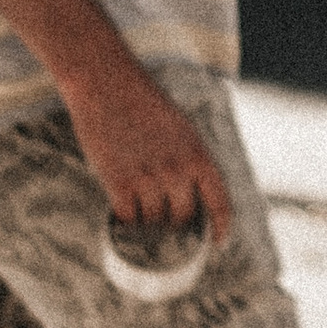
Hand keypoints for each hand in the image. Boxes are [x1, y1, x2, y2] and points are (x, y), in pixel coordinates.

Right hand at [64, 65, 232, 238]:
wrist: (106, 85)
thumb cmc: (144, 103)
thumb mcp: (182, 129)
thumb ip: (190, 160)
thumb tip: (191, 193)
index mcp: (199, 156)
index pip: (219, 202)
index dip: (220, 228)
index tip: (217, 242)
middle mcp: (178, 171)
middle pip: (184, 218)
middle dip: (176, 224)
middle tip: (166, 224)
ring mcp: (148, 179)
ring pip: (154, 221)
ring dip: (148, 223)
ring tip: (140, 211)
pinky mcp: (119, 183)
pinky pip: (128, 217)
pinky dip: (126, 219)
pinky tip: (123, 211)